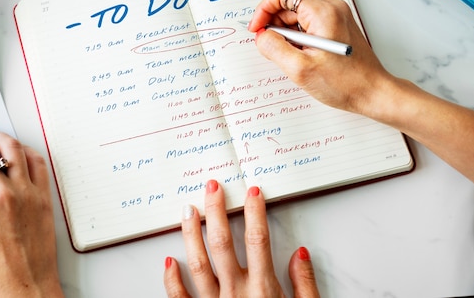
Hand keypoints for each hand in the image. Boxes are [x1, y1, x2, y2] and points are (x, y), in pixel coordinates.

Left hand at [163, 180, 319, 296]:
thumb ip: (305, 287)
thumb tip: (299, 254)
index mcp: (263, 290)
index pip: (258, 239)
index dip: (255, 211)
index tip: (252, 191)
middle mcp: (236, 294)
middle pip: (223, 243)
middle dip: (217, 210)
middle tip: (212, 187)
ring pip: (198, 262)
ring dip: (192, 234)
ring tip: (189, 210)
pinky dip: (172, 279)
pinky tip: (168, 259)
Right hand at [247, 0, 391, 115]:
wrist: (373, 93)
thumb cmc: (345, 83)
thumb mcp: (299, 68)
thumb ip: (273, 48)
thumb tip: (261, 35)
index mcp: (323, 13)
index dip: (264, 9)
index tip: (258, 29)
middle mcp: (330, 8)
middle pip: (288, 6)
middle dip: (275, 27)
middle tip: (276, 51)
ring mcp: (334, 17)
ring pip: (296, 17)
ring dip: (287, 36)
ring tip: (295, 58)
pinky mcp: (335, 27)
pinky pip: (306, 26)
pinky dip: (298, 40)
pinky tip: (304, 57)